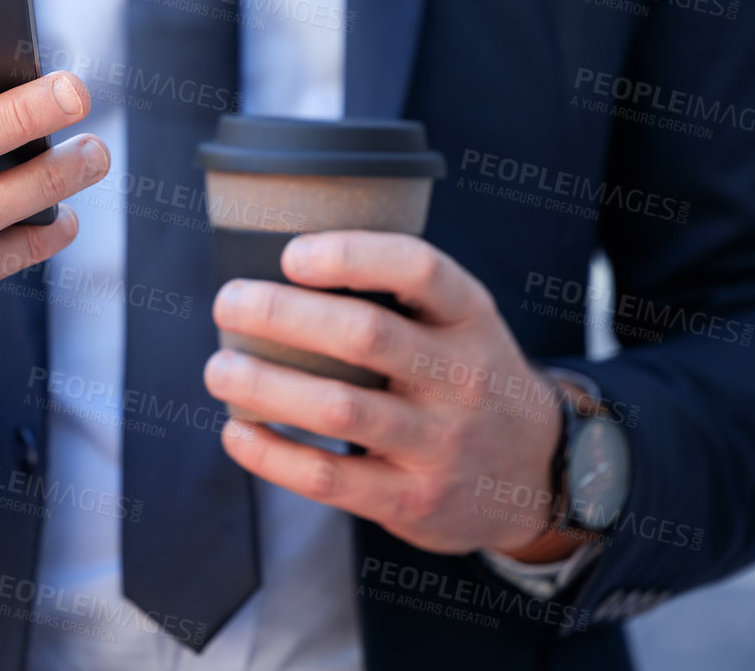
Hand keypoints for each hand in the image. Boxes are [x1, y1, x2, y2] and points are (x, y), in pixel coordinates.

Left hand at [203, 231, 570, 557]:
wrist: (535, 475)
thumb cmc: (467, 379)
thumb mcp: (461, 324)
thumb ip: (397, 296)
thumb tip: (281, 264)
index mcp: (470, 318)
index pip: (418, 269)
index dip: (350, 254)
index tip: (290, 255)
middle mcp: (461, 377)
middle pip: (364, 335)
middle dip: (281, 315)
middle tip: (229, 303)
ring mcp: (439, 444)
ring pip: (338, 408)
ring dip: (264, 385)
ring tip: (219, 368)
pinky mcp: (412, 501)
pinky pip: (328, 479)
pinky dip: (271, 455)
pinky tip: (237, 431)